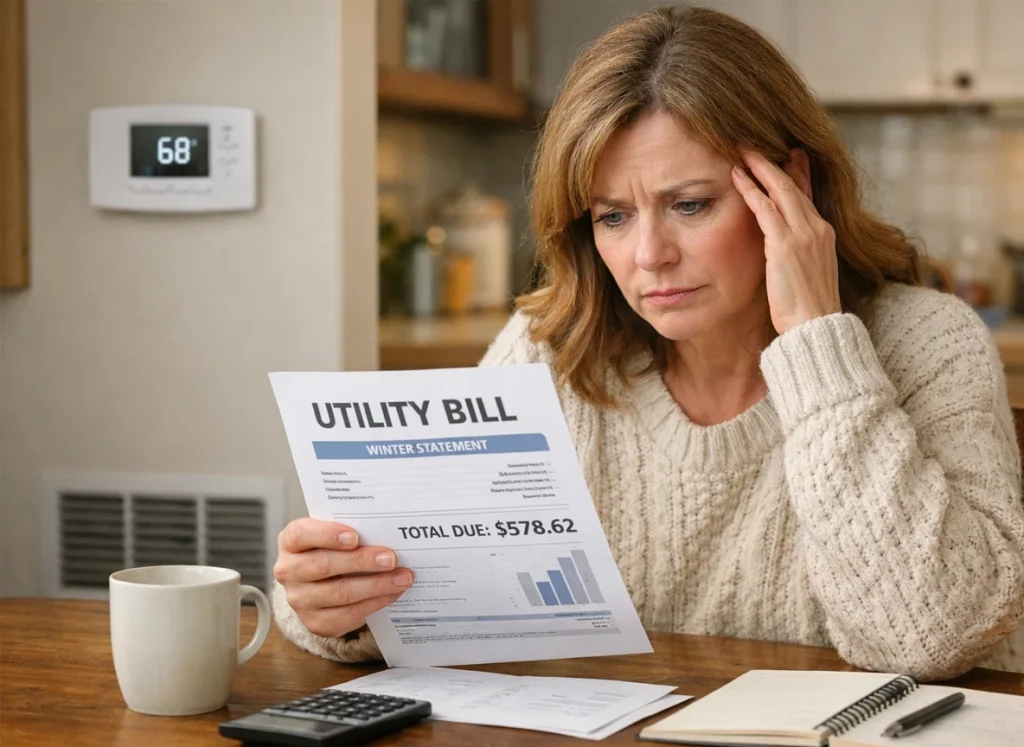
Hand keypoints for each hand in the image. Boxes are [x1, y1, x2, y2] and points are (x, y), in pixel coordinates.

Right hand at [273, 518, 413, 637]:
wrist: (320, 583)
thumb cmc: (331, 549)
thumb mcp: (333, 534)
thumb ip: (351, 529)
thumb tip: (386, 530)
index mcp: (291, 541)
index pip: (302, 534)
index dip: (328, 535)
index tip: (355, 537)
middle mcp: (288, 570)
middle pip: (324, 565)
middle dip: (362, 562)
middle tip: (391, 558)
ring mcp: (299, 599)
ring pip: (339, 593)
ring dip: (375, 585)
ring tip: (401, 578)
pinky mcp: (315, 622)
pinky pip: (347, 614)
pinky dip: (374, 603)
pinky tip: (392, 593)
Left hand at [730, 149, 840, 334]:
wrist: (815, 327)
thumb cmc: (807, 310)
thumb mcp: (806, 275)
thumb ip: (797, 256)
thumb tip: (785, 254)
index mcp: (824, 235)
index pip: (807, 195)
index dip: (797, 173)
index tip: (789, 154)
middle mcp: (817, 229)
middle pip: (794, 185)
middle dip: (774, 162)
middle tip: (755, 143)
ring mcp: (803, 235)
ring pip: (780, 189)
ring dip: (759, 167)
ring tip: (741, 150)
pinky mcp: (785, 245)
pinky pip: (765, 209)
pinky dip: (751, 190)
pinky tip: (737, 176)